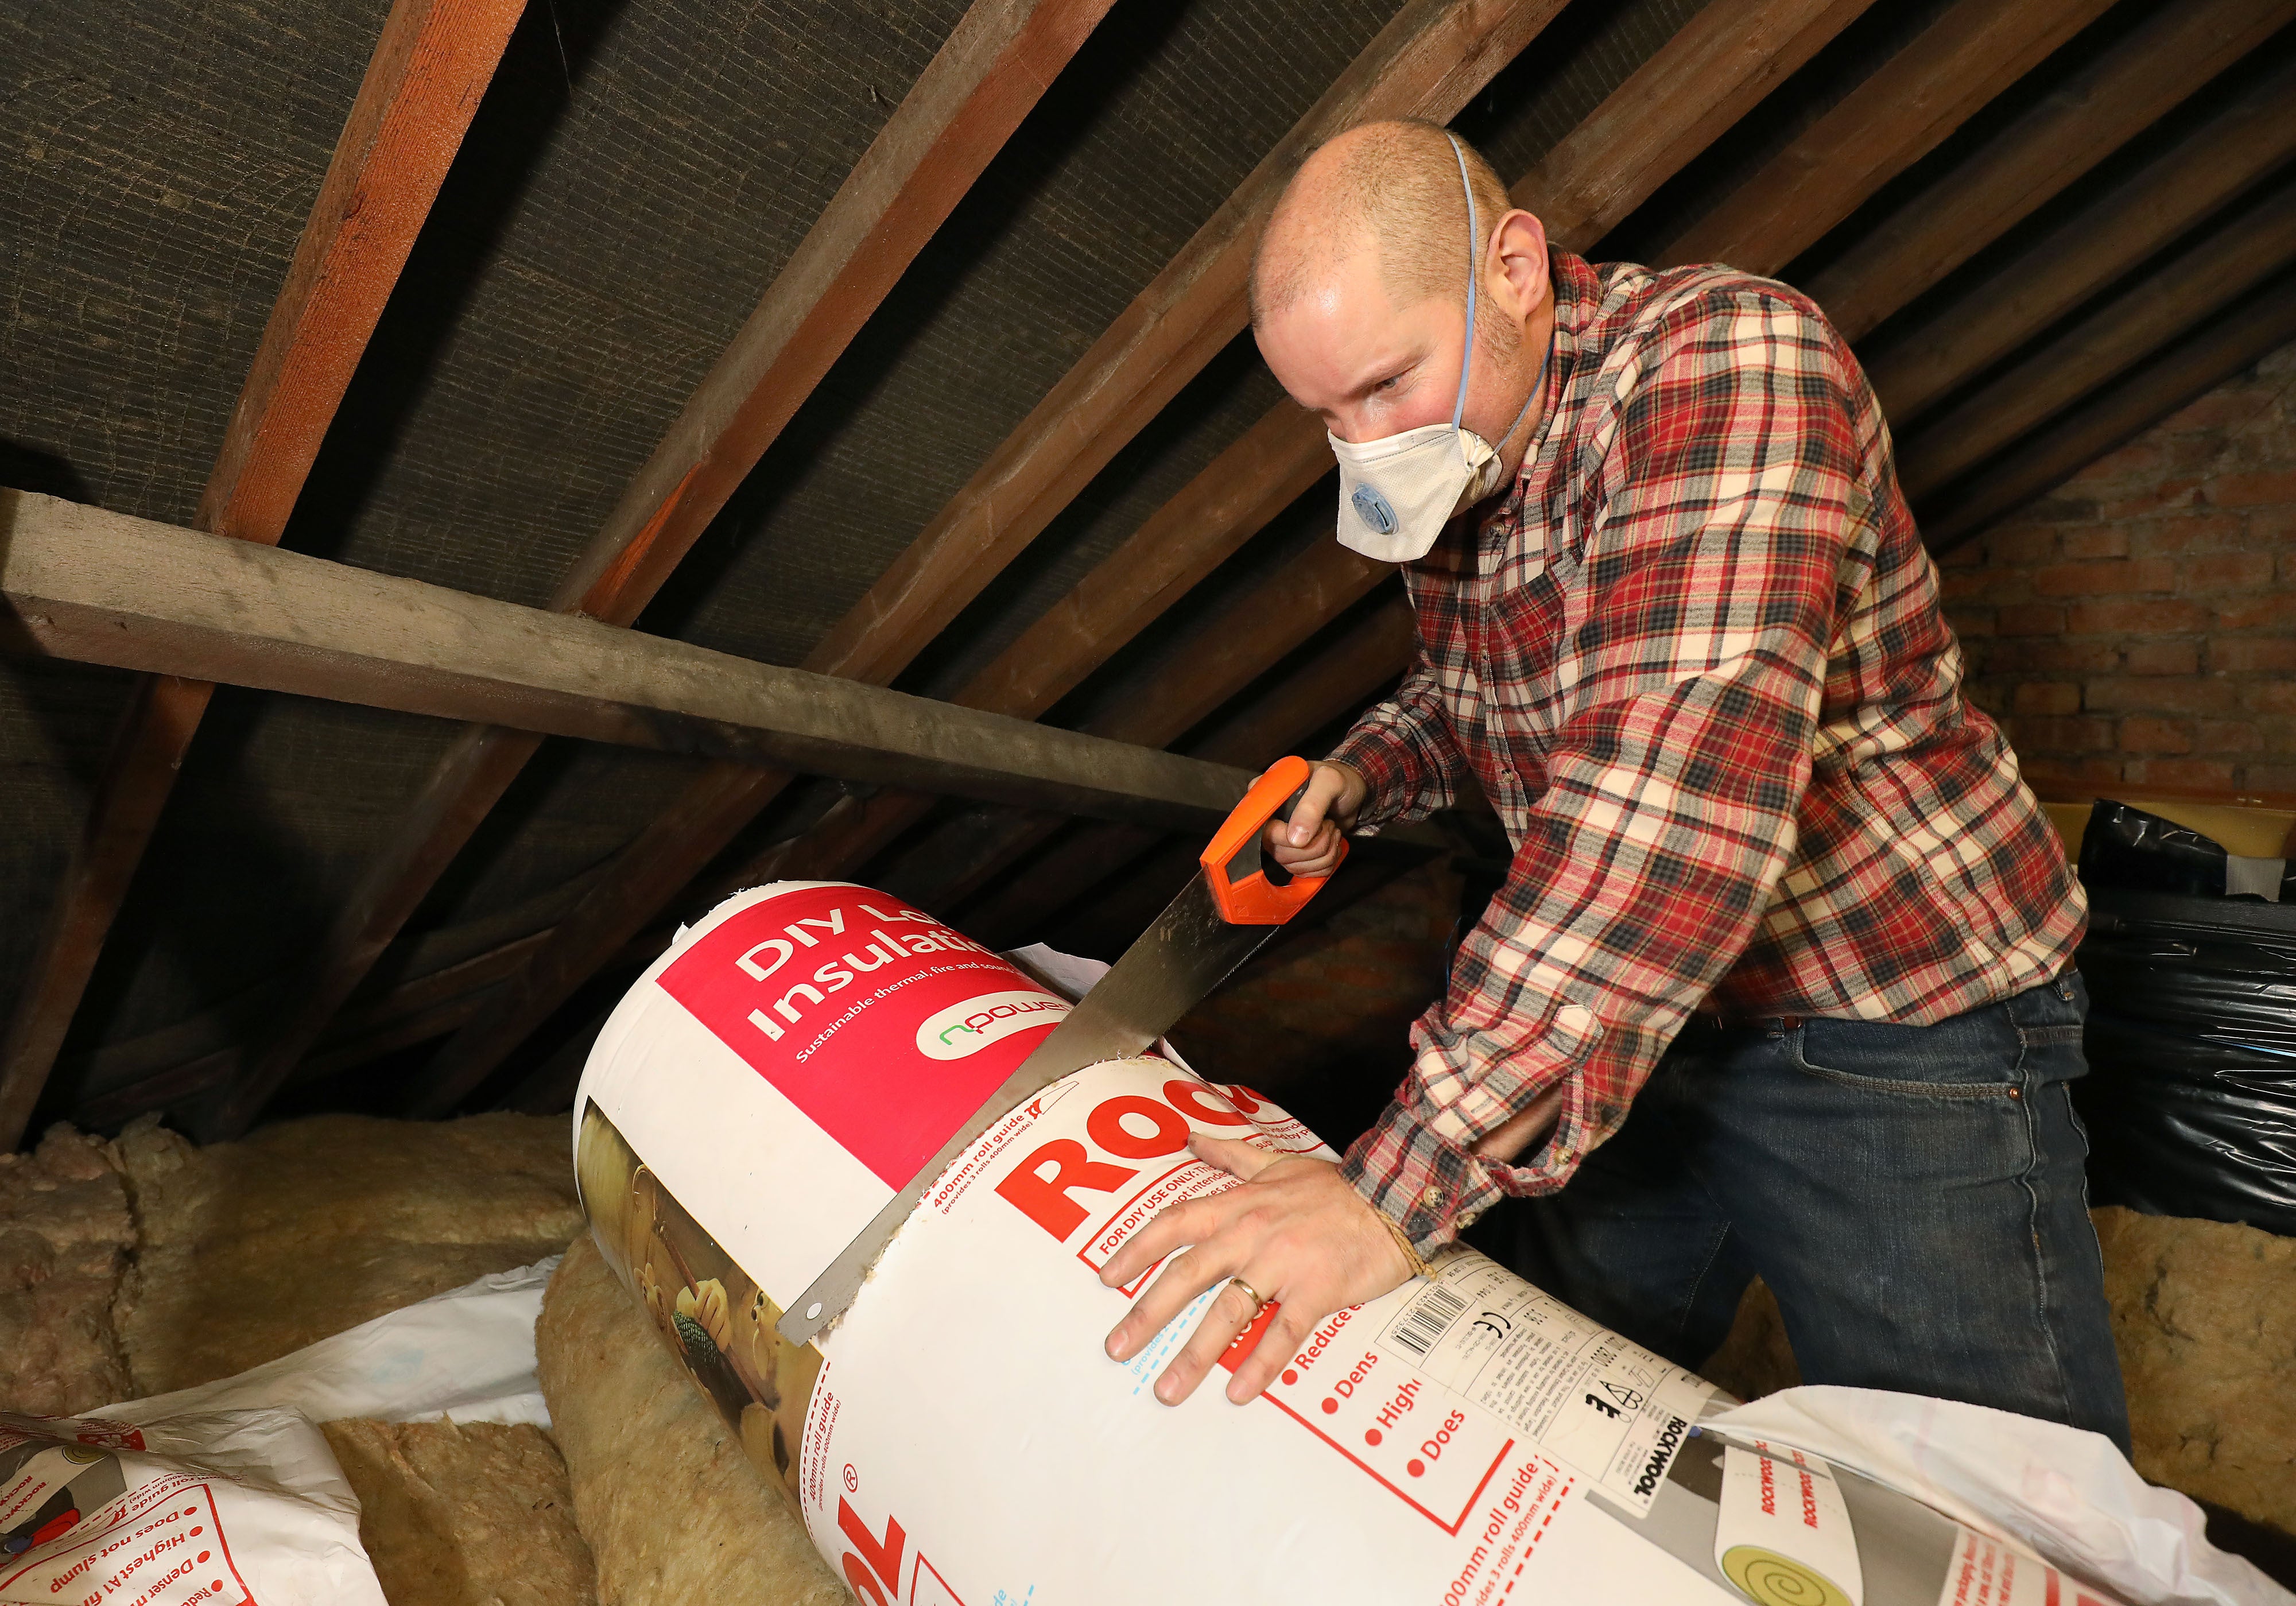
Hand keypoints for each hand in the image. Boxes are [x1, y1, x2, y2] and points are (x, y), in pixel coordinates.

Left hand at [1100, 1132, 1414, 1406]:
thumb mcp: (1277, 1163)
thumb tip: (1192, 1138)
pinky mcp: (1317, 1291)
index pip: (1174, 1225)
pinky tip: (1238, 1392)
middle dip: (1147, 1313)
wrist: (1394, 1196)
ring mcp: (1283, 1264)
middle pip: (1188, 1275)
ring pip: (1229, 1312)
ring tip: (1168, 1389)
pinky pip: (1283, 1334)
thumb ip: (1231, 1156)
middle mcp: (1251, 1234)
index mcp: (1238, 1206)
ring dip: (1195, 1354)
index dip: (1136, 1251)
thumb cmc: (1334, 1187)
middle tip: (1117, 1347)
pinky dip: (1260, 1364)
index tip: (1108, 1278)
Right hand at [1262, 761, 1365, 877]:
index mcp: (1268, 797)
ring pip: (1293, 866)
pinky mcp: (1295, 854)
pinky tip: (1332, 844)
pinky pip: (1305, 873)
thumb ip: (1312, 805)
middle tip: (1330, 825)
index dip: (1288, 836)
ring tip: (1332, 831)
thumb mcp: (1329, 781)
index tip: (1318, 825)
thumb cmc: (1340, 780)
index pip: (1263, 829)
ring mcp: (1281, 840)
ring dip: (1324, 854)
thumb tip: (1295, 839)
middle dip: (1315, 845)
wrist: (1352, 792)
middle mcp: (1269, 821)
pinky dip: (1326, 863)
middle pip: (1280, 853)